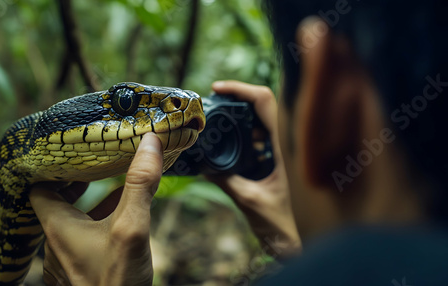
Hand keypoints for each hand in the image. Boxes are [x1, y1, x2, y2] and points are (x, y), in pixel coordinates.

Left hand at [29, 133, 162, 285]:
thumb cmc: (115, 282)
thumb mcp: (131, 228)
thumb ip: (139, 185)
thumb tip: (150, 142)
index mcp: (57, 226)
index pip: (41, 187)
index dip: (56, 168)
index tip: (77, 152)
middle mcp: (56, 242)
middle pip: (58, 201)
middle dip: (79, 181)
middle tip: (98, 162)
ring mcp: (68, 258)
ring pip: (75, 219)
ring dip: (93, 200)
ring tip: (116, 180)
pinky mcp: (82, 270)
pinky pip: (87, 236)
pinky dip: (102, 221)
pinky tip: (125, 215)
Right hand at [208, 80, 300, 258]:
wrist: (319, 249)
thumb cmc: (292, 230)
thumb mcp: (251, 202)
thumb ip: (226, 180)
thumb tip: (203, 165)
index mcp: (290, 145)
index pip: (266, 101)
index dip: (241, 89)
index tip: (218, 88)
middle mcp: (298, 143)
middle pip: (268, 106)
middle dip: (240, 105)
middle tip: (216, 110)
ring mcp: (299, 152)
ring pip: (271, 123)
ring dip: (248, 123)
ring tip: (224, 131)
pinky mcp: (297, 163)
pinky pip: (275, 140)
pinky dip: (256, 140)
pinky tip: (242, 152)